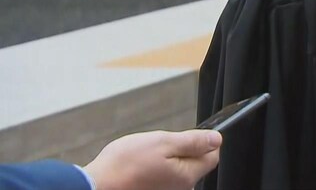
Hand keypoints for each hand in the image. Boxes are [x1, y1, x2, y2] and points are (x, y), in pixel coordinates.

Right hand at [84, 129, 221, 189]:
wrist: (96, 185)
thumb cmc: (125, 165)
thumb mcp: (163, 142)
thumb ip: (193, 141)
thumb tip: (216, 138)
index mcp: (187, 175)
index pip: (212, 156)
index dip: (205, 141)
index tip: (189, 135)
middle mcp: (181, 188)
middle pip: (195, 163)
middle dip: (183, 149)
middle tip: (160, 145)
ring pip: (177, 169)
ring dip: (167, 159)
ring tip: (146, 156)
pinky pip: (163, 177)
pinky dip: (155, 168)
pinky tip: (140, 165)